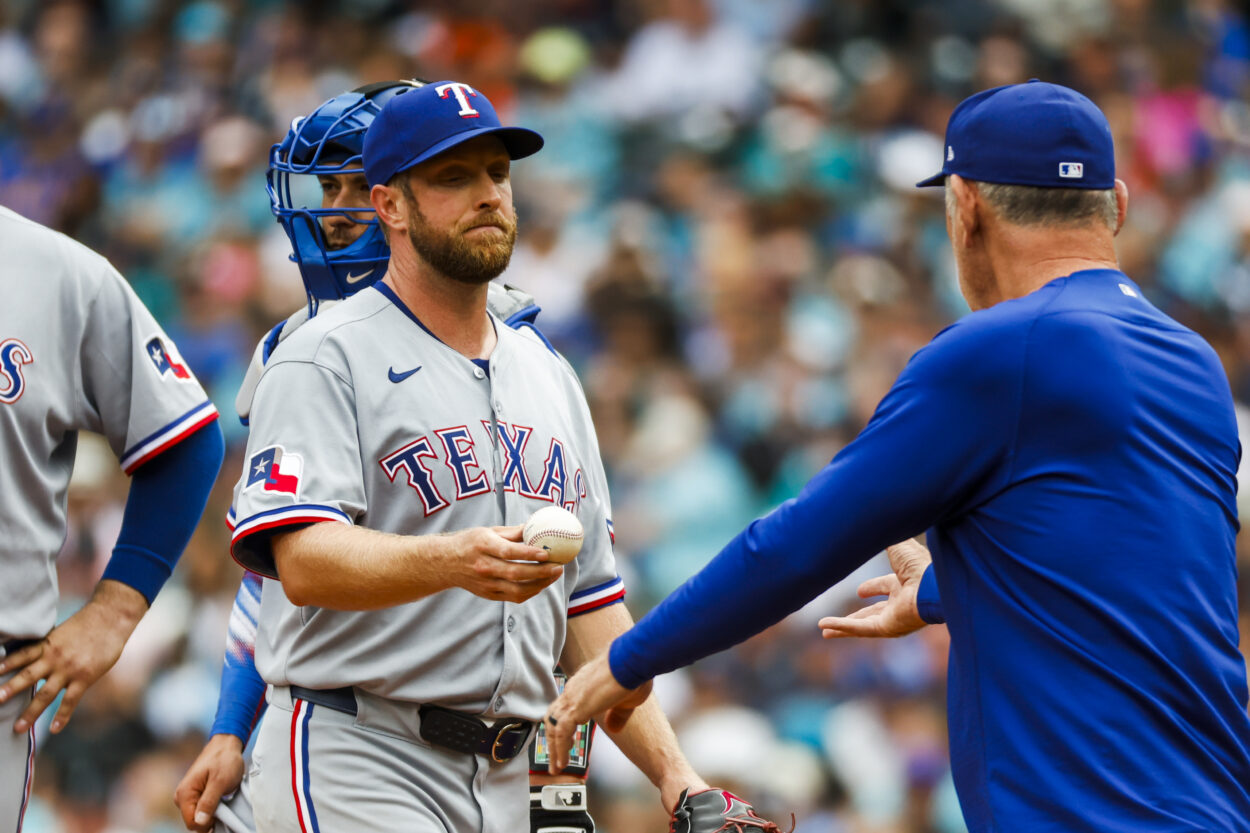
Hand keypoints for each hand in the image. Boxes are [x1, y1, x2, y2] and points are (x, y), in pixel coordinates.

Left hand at [0, 580, 145, 732]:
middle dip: (10, 689)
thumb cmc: (89, 624)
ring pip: (46, 693)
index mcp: (48, 644)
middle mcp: (55, 657)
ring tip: (18, 727)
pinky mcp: (85, 677)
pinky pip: (71, 700)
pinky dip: (62, 715)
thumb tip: (39, 659)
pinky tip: (55, 729)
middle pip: (28, 676)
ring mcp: (70, 669)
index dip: (6, 664)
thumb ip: (51, 647)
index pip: (22, 656)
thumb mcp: (64, 631)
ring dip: (31, 711)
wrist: (111, 619)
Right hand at [174, 734, 245, 830]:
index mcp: (184, 794)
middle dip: (210, 818)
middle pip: (195, 822)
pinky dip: (213, 808)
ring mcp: (188, 797)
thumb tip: (199, 823)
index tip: (222, 815)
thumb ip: (209, 802)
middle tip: (224, 804)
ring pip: (200, 817)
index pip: (192, 824)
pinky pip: (203, 810)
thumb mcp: (220, 781)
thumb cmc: (224, 759)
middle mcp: (182, 797)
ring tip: (223, 798)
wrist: (227, 744)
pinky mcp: (195, 795)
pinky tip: (221, 799)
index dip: (208, 824)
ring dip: (213, 813)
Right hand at [448, 525, 562, 603]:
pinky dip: (530, 592)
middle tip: (558, 567)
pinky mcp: (488, 595)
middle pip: (516, 574)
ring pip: (517, 590)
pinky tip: (541, 583)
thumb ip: (513, 532)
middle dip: (540, 572)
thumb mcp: (488, 531)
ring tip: (554, 575)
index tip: (547, 553)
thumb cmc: (470, 542)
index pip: (509, 552)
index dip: (529, 554)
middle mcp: (484, 567)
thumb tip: (536, 526)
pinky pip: (513, 597)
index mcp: (483, 546)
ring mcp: (485, 584)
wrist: (445, 563)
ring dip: (540, 584)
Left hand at [543, 653, 650, 774]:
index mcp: (583, 686)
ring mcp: (572, 697)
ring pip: (553, 726)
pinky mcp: (576, 707)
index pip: (565, 706)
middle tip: (554, 757)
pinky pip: (561, 733)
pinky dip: (559, 749)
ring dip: (553, 748)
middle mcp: (573, 690)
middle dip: (552, 738)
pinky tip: (562, 762)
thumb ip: (617, 715)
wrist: (631, 660)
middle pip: (553, 716)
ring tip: (556, 766)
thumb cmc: (632, 673)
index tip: (565, 739)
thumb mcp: (626, 700)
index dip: (563, 724)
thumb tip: (613, 728)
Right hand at [817, 539, 931, 638]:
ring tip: (824, 632)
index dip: (872, 588)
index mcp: (906, 582)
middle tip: (838, 619)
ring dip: (843, 627)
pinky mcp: (889, 628)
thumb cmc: (919, 563)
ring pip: (863, 624)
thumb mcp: (897, 544)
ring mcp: (894, 618)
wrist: (932, 584)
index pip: (886, 586)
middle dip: (856, 614)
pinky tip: (824, 628)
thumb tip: (870, 518)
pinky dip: (842, 627)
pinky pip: (861, 628)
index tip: (859, 590)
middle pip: (873, 611)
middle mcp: (901, 602)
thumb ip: (883, 537)